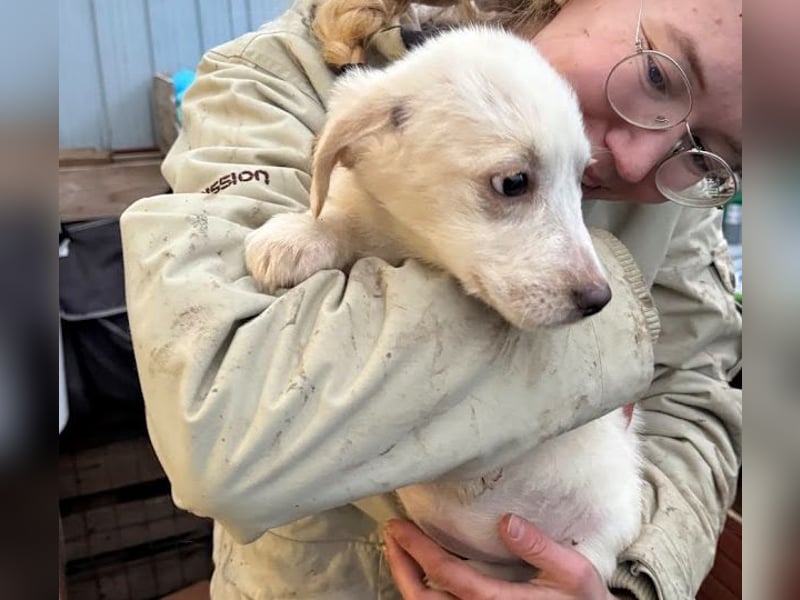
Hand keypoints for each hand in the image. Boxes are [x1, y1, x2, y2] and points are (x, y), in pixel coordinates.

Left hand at [383, 514, 625, 599]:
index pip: (449, 577)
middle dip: (401, 565)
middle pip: (426, 599)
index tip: (400, 526)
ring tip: (397, 547)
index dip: (420, 552)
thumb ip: (540, 548)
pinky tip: (418, 568)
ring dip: (406, 577)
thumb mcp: (572, 572)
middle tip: (391, 533)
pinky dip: (421, 588)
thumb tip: (506, 521)